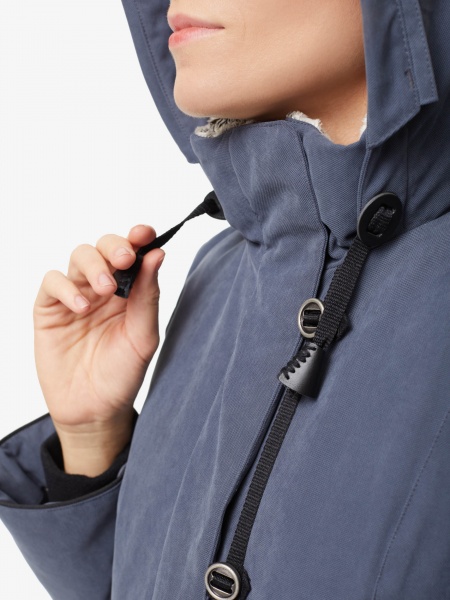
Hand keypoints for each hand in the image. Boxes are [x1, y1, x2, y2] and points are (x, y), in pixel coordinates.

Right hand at [34, 225, 164, 440]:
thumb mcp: (142, 336)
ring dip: (92, 264)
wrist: (94, 410)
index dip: (137, 238)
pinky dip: (65, 287)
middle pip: (104, 247)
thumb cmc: (122, 374)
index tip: (145, 233)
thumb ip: (148, 296)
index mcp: (130, 291)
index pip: (133, 253)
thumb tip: (158, 254)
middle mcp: (102, 288)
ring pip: (78, 257)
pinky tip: (81, 306)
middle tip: (125, 260)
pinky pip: (52, 283)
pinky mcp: (49, 310)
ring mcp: (75, 296)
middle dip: (114, 247)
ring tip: (105, 288)